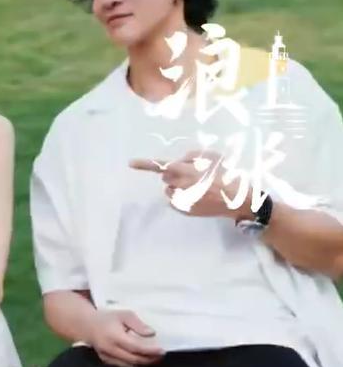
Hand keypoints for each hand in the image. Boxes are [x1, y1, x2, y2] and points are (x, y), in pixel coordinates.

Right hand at [89, 309, 163, 366]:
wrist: (87, 325)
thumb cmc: (107, 318)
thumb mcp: (124, 315)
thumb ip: (138, 324)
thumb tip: (151, 333)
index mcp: (114, 336)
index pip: (136, 348)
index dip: (150, 351)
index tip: (162, 351)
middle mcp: (110, 349)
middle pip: (134, 360)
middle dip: (149, 359)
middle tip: (160, 356)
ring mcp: (107, 357)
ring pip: (129, 366)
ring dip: (143, 364)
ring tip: (154, 359)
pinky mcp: (106, 362)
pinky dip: (134, 365)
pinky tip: (142, 361)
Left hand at [130, 150, 251, 219]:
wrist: (237, 199)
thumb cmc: (226, 175)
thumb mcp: (212, 157)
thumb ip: (191, 156)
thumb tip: (179, 162)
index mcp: (185, 171)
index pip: (161, 166)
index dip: (144, 164)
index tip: (130, 163)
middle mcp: (179, 186)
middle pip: (166, 178)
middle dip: (173, 174)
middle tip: (191, 174)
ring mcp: (181, 200)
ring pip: (169, 190)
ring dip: (177, 186)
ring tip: (197, 186)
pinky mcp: (184, 210)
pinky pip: (175, 201)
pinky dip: (181, 197)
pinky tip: (197, 196)